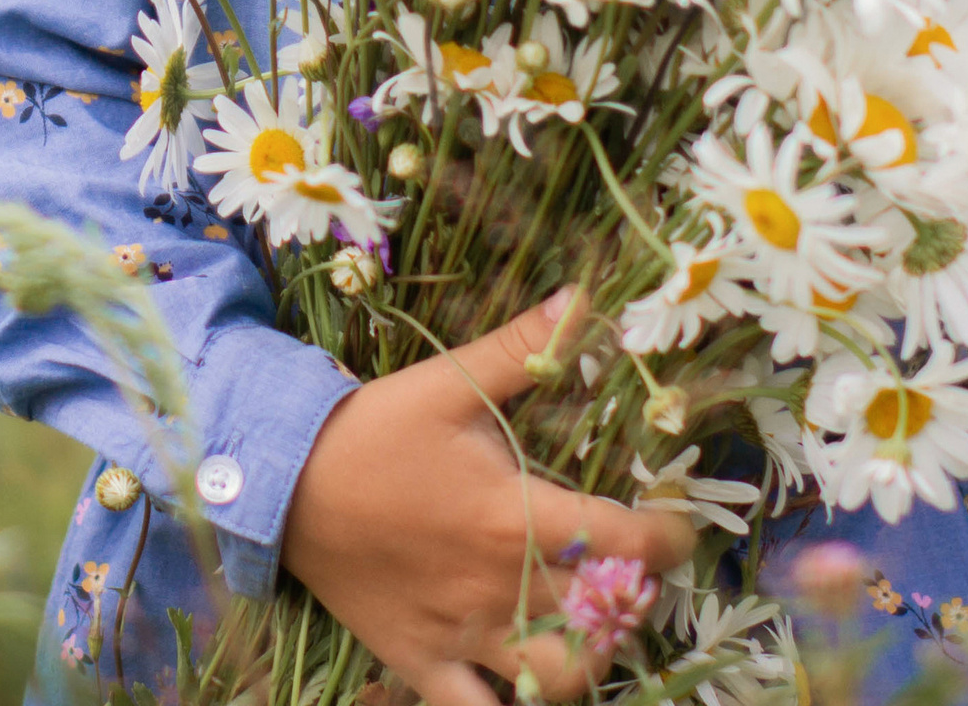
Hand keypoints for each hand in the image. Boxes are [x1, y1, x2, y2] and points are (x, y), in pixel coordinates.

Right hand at [280, 288, 694, 705]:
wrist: (288, 485)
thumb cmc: (378, 429)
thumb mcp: (452, 380)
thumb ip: (526, 347)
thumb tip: (586, 299)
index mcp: (513, 516)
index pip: (624, 541)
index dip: (668, 538)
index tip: (679, 526)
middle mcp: (498, 586)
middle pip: (603, 615)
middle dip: (635, 598)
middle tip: (634, 571)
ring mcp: (462, 635)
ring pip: (556, 677)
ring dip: (590, 656)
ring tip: (591, 624)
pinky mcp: (423, 663)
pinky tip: (524, 681)